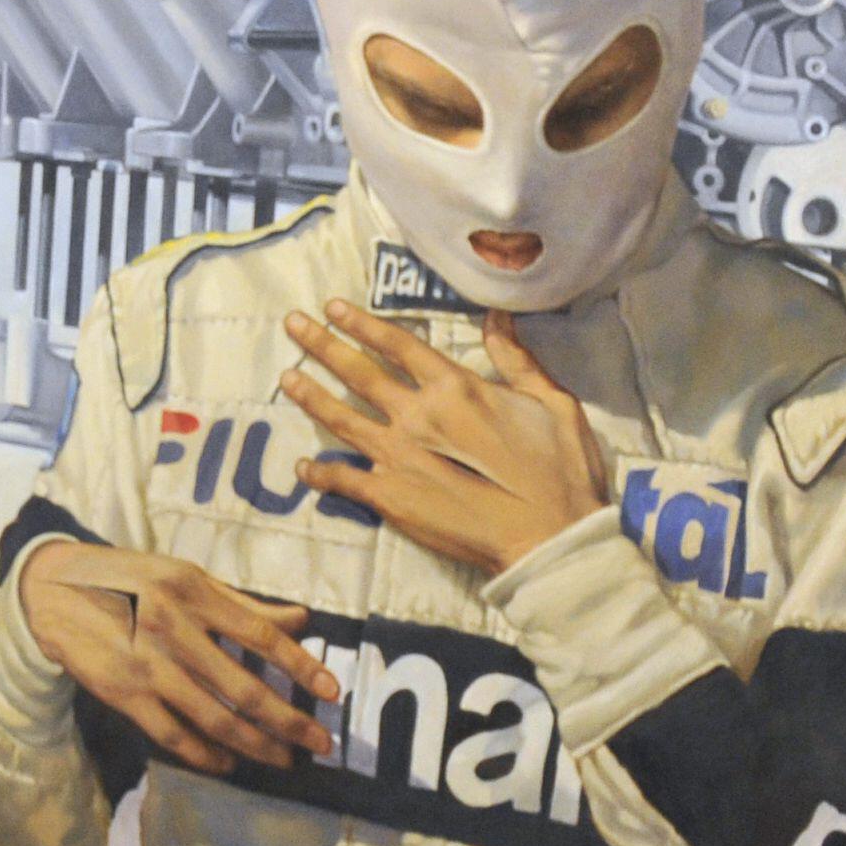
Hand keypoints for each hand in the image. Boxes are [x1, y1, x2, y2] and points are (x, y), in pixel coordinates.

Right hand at [16, 539, 339, 774]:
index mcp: (192, 592)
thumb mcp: (185, 577)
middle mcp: (172, 629)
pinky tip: (228, 763)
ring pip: (211, 717)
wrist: (54, 591)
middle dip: (288, 720)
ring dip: (254, 744)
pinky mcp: (122, 693)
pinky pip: (171, 733)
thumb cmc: (128, 579)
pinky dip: (203, 753)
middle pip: (242, 686)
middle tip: (320, 742)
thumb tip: (301, 618)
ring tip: (283, 758)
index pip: (260, 634)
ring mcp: (146, 666)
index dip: (300, 665)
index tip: (330, 691)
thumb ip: (242, 603)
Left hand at [279, 302, 612, 576]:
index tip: (333, 307)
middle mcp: (418, 415)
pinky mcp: (391, 498)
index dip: (363, 324)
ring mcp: (399, 457)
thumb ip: (517, 360)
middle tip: (292, 323)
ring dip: (312, 396)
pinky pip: (346, 481)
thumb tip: (496, 317)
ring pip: (343, 419)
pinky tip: (303, 466)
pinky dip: (321, 473)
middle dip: (322, 345)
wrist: (550, 538)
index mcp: (456, 388)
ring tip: (286, 378)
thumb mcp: (552, 403)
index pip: (398, 345)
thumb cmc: (559, 470)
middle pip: (359, 373)